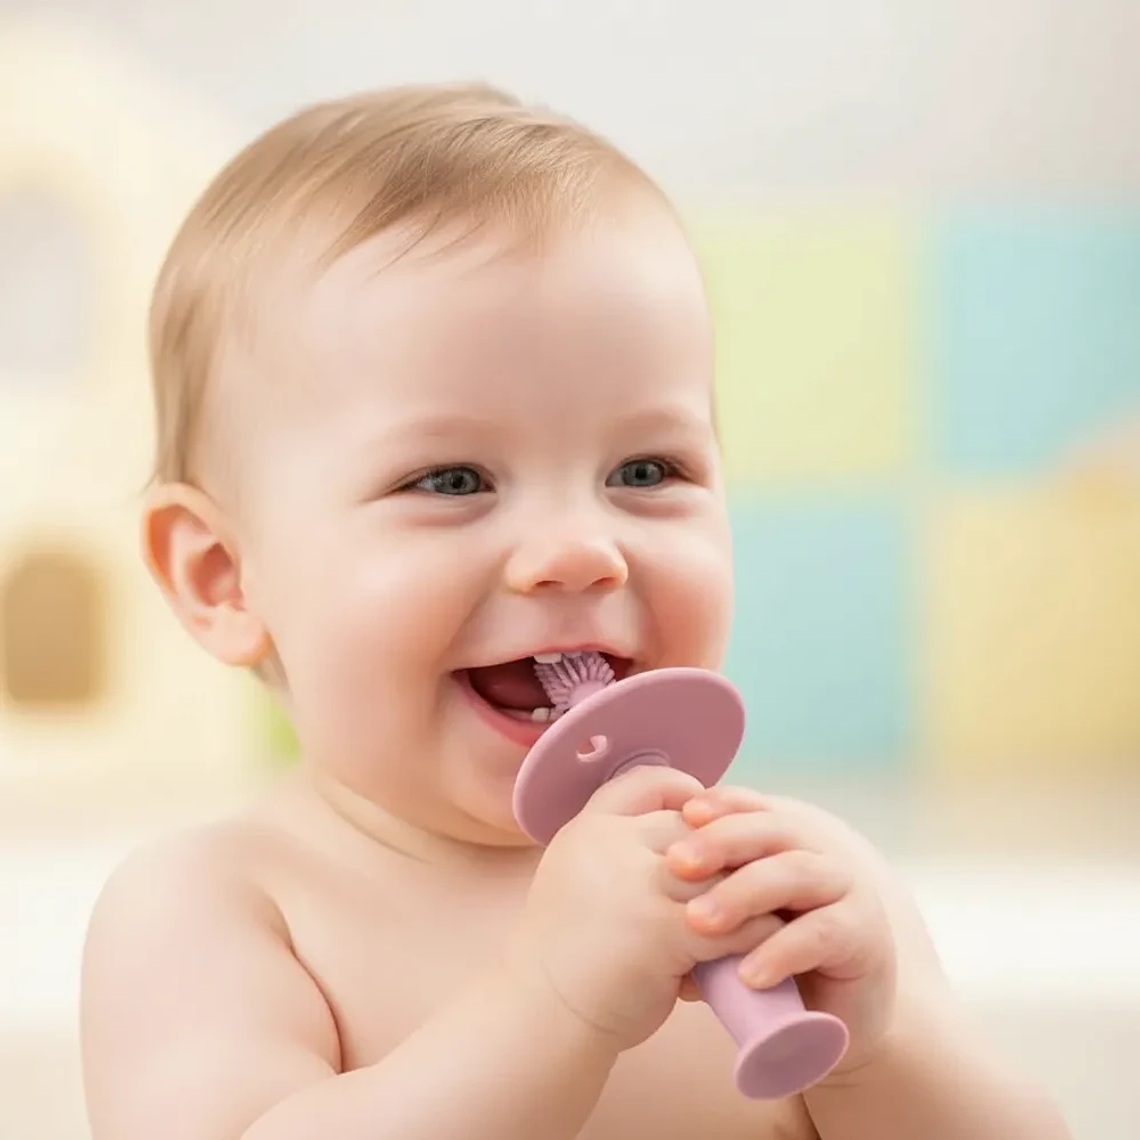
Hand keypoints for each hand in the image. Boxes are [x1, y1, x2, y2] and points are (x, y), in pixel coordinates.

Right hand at [507, 767, 785, 1052]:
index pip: (646, 782)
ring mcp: (635, 885)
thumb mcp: (579, 878)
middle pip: (694, 828)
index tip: (707, 814)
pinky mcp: (661, 931)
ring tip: (778, 905)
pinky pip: (731, 923)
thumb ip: (620, 853)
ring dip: (755, 892)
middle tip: (763, 869)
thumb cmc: (568, 953)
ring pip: (720, 872)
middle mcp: (609, 845)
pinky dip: (759, 934)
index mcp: (588, 828)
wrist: (541, 1014)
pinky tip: (773, 944)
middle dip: (731, 851)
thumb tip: (690, 837)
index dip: (684, 791)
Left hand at [665, 786, 897, 1072]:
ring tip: (698, 922)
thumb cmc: (765, 962)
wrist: (826, 1026)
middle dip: (721, 841)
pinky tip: (746, 973)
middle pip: (770, 829)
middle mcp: (817, 854)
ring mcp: (845, 891)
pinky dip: (781, 950)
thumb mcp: (727, 921)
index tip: (677, 814)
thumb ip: (698, 893)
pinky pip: (822, 933)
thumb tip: (634, 882)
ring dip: (743, 893)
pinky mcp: (864, 936)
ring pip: (795, 872)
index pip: (750, 806)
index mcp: (783, 841)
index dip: (718, 805)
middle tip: (675, 864)